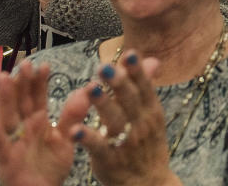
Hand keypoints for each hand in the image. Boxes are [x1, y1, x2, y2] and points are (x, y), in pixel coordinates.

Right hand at [0, 62, 76, 185]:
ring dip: (5, 98)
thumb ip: (74, 116)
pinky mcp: (7, 160)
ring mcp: (13, 142)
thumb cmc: (50, 165)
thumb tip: (87, 90)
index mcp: (37, 121)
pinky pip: (0, 146)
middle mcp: (23, 128)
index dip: (39, 81)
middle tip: (24, 63)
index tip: (43, 64)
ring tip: (3, 77)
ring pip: (8, 116)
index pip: (37, 97)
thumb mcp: (66, 139)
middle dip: (22, 82)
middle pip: (21, 102)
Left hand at [69, 53, 177, 185]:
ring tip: (90, 88)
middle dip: (118, 83)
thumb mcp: (152, 116)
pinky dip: (87, 138)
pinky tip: (75, 129)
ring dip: (102, 105)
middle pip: (130, 101)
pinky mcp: (110, 160)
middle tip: (105, 67)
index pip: (145, 88)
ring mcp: (126, 144)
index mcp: (152, 113)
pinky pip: (98, 147)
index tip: (129, 54)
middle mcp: (141, 126)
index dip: (137, 72)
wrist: (149, 183)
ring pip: (114, 121)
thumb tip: (153, 60)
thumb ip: (147, 88)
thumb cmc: (147, 145)